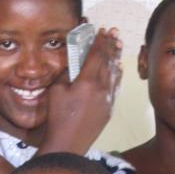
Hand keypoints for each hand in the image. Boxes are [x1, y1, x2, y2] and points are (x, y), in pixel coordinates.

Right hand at [41, 28, 122, 154]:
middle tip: (115, 32)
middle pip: (109, 61)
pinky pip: (116, 87)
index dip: (100, 41)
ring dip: (116, 58)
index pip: (97, 54)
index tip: (103, 30)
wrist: (68, 143)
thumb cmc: (57, 117)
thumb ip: (66, 74)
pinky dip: (117, 75)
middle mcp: (102, 88)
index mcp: (88, 81)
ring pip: (115, 73)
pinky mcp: (109, 109)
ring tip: (119, 45)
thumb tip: (74, 64)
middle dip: (111, 45)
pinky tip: (118, 69)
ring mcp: (108, 99)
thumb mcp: (56, 91)